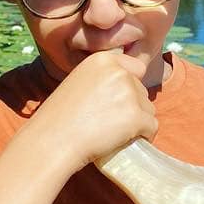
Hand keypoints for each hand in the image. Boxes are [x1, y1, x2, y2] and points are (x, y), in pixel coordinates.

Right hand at [28, 50, 157, 171]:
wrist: (52, 140)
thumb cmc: (60, 118)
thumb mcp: (78, 83)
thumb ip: (102, 80)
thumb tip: (126, 90)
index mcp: (103, 60)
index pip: (135, 68)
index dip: (129, 87)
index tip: (116, 102)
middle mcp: (119, 72)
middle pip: (142, 91)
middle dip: (132, 107)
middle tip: (108, 123)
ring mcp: (129, 93)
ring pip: (149, 110)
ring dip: (137, 123)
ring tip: (112, 133)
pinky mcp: (136, 116)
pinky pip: (152, 127)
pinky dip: (143, 137)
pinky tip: (125, 142)